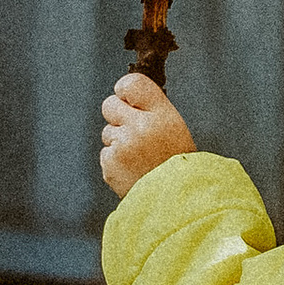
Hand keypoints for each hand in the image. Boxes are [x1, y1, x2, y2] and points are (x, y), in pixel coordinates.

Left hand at [100, 71, 196, 197]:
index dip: (125, 90)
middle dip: (117, 115)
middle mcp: (140, 127)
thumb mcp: (176, 128)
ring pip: (107, 132)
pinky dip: (115, 161)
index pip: (131, 83)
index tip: (128, 98)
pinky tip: (132, 169)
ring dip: (118, 142)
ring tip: (140, 157)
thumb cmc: (177, 163)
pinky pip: (106, 154)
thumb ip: (152, 109)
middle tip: (134, 130)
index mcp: (161, 114)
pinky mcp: (110, 164)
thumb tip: (127, 95)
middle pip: (109, 104)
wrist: (175, 201)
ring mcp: (123, 146)